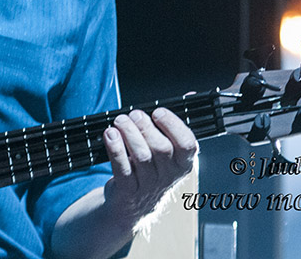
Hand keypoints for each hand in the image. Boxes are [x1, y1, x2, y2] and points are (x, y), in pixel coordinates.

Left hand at [101, 108, 197, 228]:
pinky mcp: (128, 191)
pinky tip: (109, 135)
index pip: (188, 145)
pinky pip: (122, 168)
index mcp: (183, 164)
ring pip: (141, 157)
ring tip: (119, 121)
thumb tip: (190, 95)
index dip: (173, 125)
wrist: (133, 205)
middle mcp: (168, 176)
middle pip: (161, 149)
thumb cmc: (151, 168)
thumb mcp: (169, 150)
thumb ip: (177, 123)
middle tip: (133, 115)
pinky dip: (115, 149)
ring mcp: (148, 185)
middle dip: (145, 127)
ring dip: (128, 134)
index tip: (158, 112)